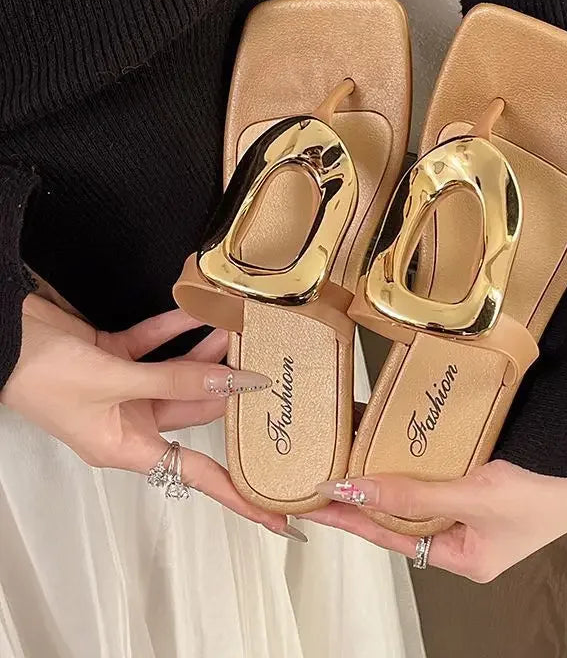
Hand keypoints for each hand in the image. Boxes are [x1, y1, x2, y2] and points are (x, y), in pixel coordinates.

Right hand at [1, 294, 302, 540]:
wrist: (0, 335)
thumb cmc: (41, 375)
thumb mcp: (115, 381)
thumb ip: (176, 378)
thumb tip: (233, 379)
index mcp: (126, 447)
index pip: (197, 476)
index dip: (238, 495)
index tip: (278, 513)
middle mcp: (129, 421)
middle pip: (195, 409)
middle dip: (228, 387)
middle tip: (262, 364)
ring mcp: (123, 389)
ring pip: (179, 372)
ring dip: (204, 351)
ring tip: (236, 328)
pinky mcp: (114, 357)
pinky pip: (155, 345)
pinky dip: (174, 329)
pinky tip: (198, 313)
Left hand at [304, 460, 566, 581]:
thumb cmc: (551, 491)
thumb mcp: (477, 498)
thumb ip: (415, 495)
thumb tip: (356, 491)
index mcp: (463, 557)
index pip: (393, 536)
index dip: (353, 518)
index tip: (319, 502)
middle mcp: (462, 534)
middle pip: (400, 512)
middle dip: (364, 492)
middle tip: (325, 471)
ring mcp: (470, 503)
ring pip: (415, 486)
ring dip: (385, 467)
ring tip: (347, 451)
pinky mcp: (477, 473)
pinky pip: (434, 465)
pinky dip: (411, 452)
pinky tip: (387, 435)